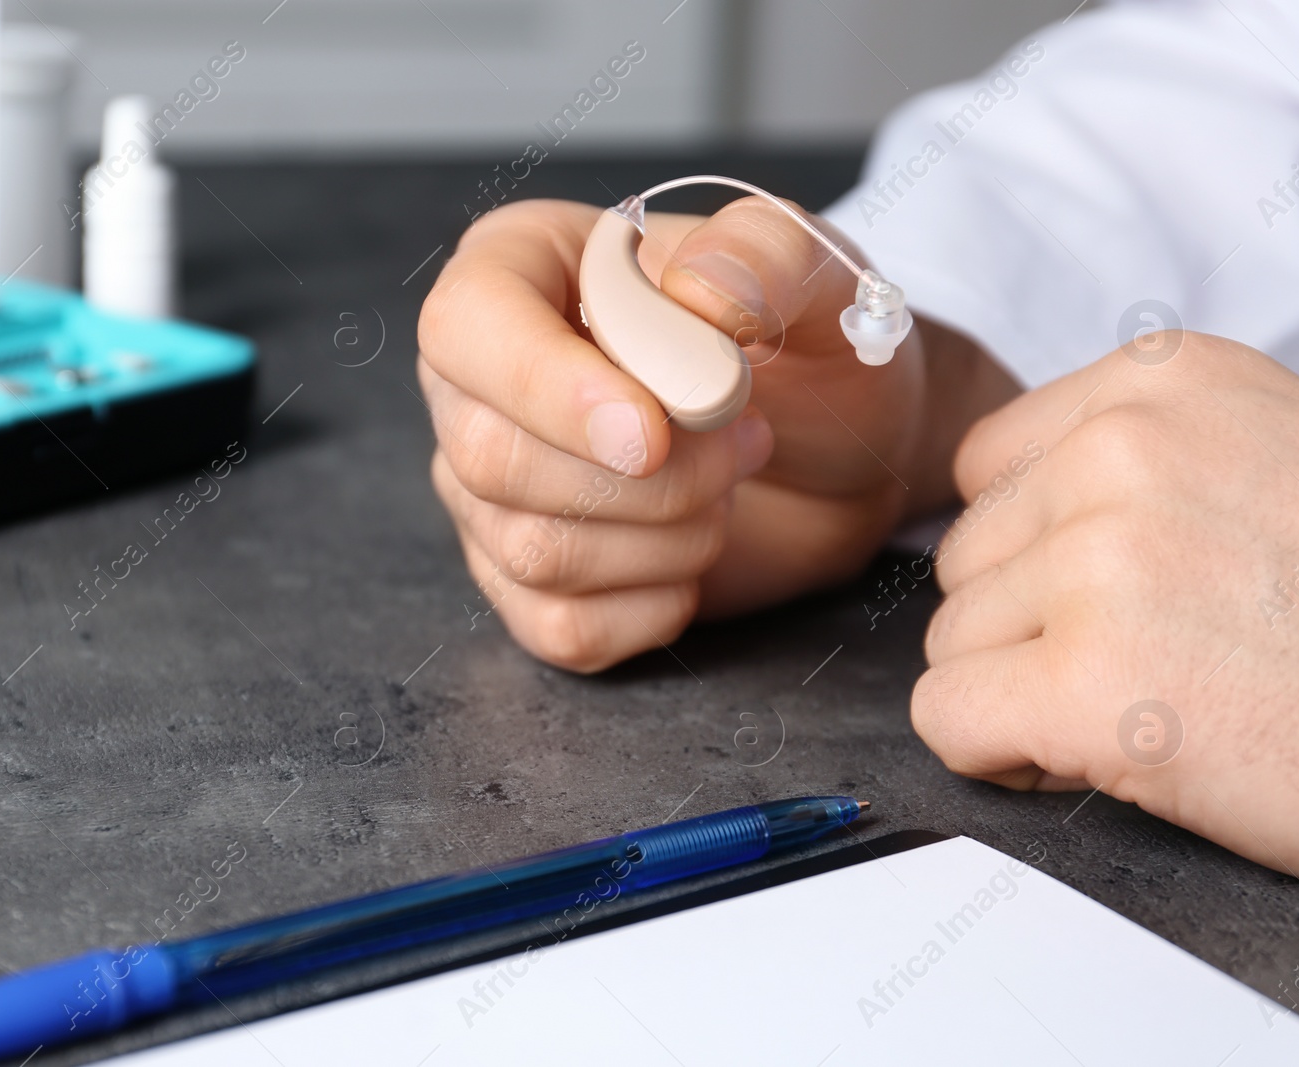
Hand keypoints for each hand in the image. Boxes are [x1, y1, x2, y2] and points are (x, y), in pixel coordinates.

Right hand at [418, 198, 1016, 670]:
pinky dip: (653, 608)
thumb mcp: (816, 271)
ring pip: (531, 550)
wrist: (833, 454)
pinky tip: (696, 558)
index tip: (652, 433)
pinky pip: (561, 627)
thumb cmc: (804, 346)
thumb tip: (695, 295)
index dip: (546, 387)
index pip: (466, 326)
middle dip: (649, 476)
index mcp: (518, 267)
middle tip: (747, 441)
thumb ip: (764, 252)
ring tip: (728, 487)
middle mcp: (476, 381)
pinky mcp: (528, 584)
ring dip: (667, 536)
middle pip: (490, 456)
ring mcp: (489, 493)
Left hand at [918, 331, 1298, 886]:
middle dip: (1034, 629)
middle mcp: (1121, 449)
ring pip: (953, 643)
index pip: (988, 467)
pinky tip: (1111, 756)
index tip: (1123, 594)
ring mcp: (1102, 559)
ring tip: (1161, 704)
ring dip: (1029, 694)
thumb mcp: (1271, 462)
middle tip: (1161, 662)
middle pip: (965, 560)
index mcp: (1165, 381)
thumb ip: (1133, 466)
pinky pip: (946, 718)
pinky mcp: (1091, 680)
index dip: (1036, 553)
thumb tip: (1004, 519)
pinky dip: (1004, 755)